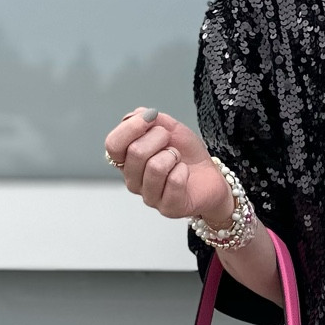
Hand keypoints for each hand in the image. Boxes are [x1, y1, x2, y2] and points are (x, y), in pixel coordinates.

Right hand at [102, 107, 230, 225]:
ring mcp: (149, 197)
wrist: (211, 176)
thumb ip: (151, 120)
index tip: (151, 117)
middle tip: (170, 142)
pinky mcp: (168, 208)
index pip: (112, 145)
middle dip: (159, 138)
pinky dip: (183, 170)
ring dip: (173, 156)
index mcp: (126, 160)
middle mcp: (132, 180)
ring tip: (178, 158)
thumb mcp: (170, 128)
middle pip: (135, 152)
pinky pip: (174, 181)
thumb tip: (135, 116)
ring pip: (155, 167)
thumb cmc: (186, 154)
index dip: (131, 127)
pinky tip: (184, 172)